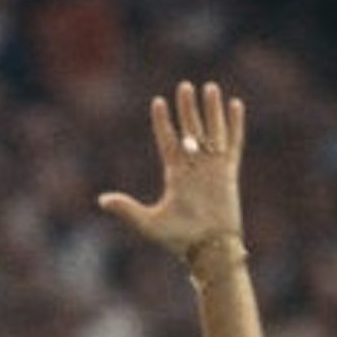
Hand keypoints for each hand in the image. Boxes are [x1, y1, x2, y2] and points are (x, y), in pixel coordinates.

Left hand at [97, 79, 244, 260]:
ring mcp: (212, 168)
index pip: (168, 142)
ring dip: (210, 110)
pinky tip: (234, 104)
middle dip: (187, 109)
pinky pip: (233, 143)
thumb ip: (127, 209)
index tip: (158, 102)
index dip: (163, 123)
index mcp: (175, 175)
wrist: (209, 250)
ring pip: (211, 131)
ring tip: (209, 87)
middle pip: (190, 130)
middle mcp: (194, 168)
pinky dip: (234, 125)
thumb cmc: (180, 240)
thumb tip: (101, 200)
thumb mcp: (148, 223)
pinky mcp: (229, 172)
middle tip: (184, 86)